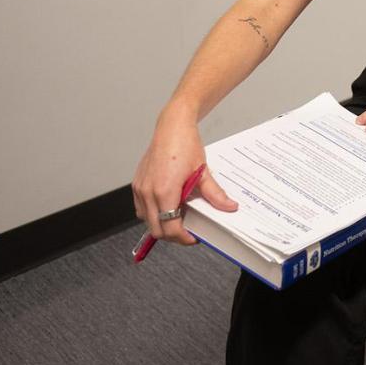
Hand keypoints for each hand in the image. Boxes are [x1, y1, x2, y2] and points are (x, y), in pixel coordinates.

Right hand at [132, 108, 238, 244]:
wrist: (171, 126)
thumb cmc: (184, 144)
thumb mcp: (202, 172)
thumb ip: (215, 194)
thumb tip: (228, 207)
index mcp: (164, 191)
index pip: (170, 228)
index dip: (183, 238)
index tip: (193, 237)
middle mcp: (148, 192)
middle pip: (156, 230)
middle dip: (173, 235)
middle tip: (188, 231)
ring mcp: (140, 188)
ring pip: (147, 220)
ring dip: (161, 224)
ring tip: (179, 217)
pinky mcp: (137, 184)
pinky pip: (141, 208)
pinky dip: (153, 213)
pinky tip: (168, 206)